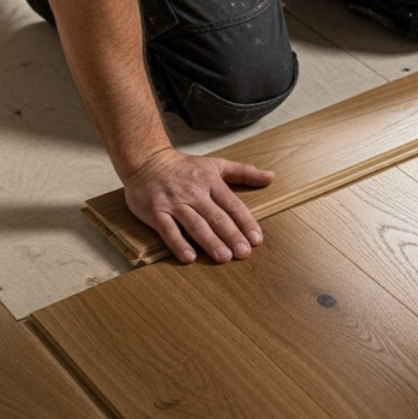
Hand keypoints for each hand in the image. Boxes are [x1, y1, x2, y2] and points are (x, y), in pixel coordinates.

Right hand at [124, 147, 273, 263]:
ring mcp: (174, 203)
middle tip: (244, 253)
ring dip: (210, 242)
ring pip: (195, 225)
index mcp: (211, 182)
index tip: (256, 238)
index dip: (245, 222)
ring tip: (223, 257)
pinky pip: (168, 230)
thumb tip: (271, 177)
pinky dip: (178, 244)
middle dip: (232, 235)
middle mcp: (194, 193)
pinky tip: (189, 257)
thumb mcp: (217, 165)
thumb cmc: (185, 167)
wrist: (146, 161)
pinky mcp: (155, 212)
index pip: (232, 205)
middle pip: (216, 217)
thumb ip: (245, 172)